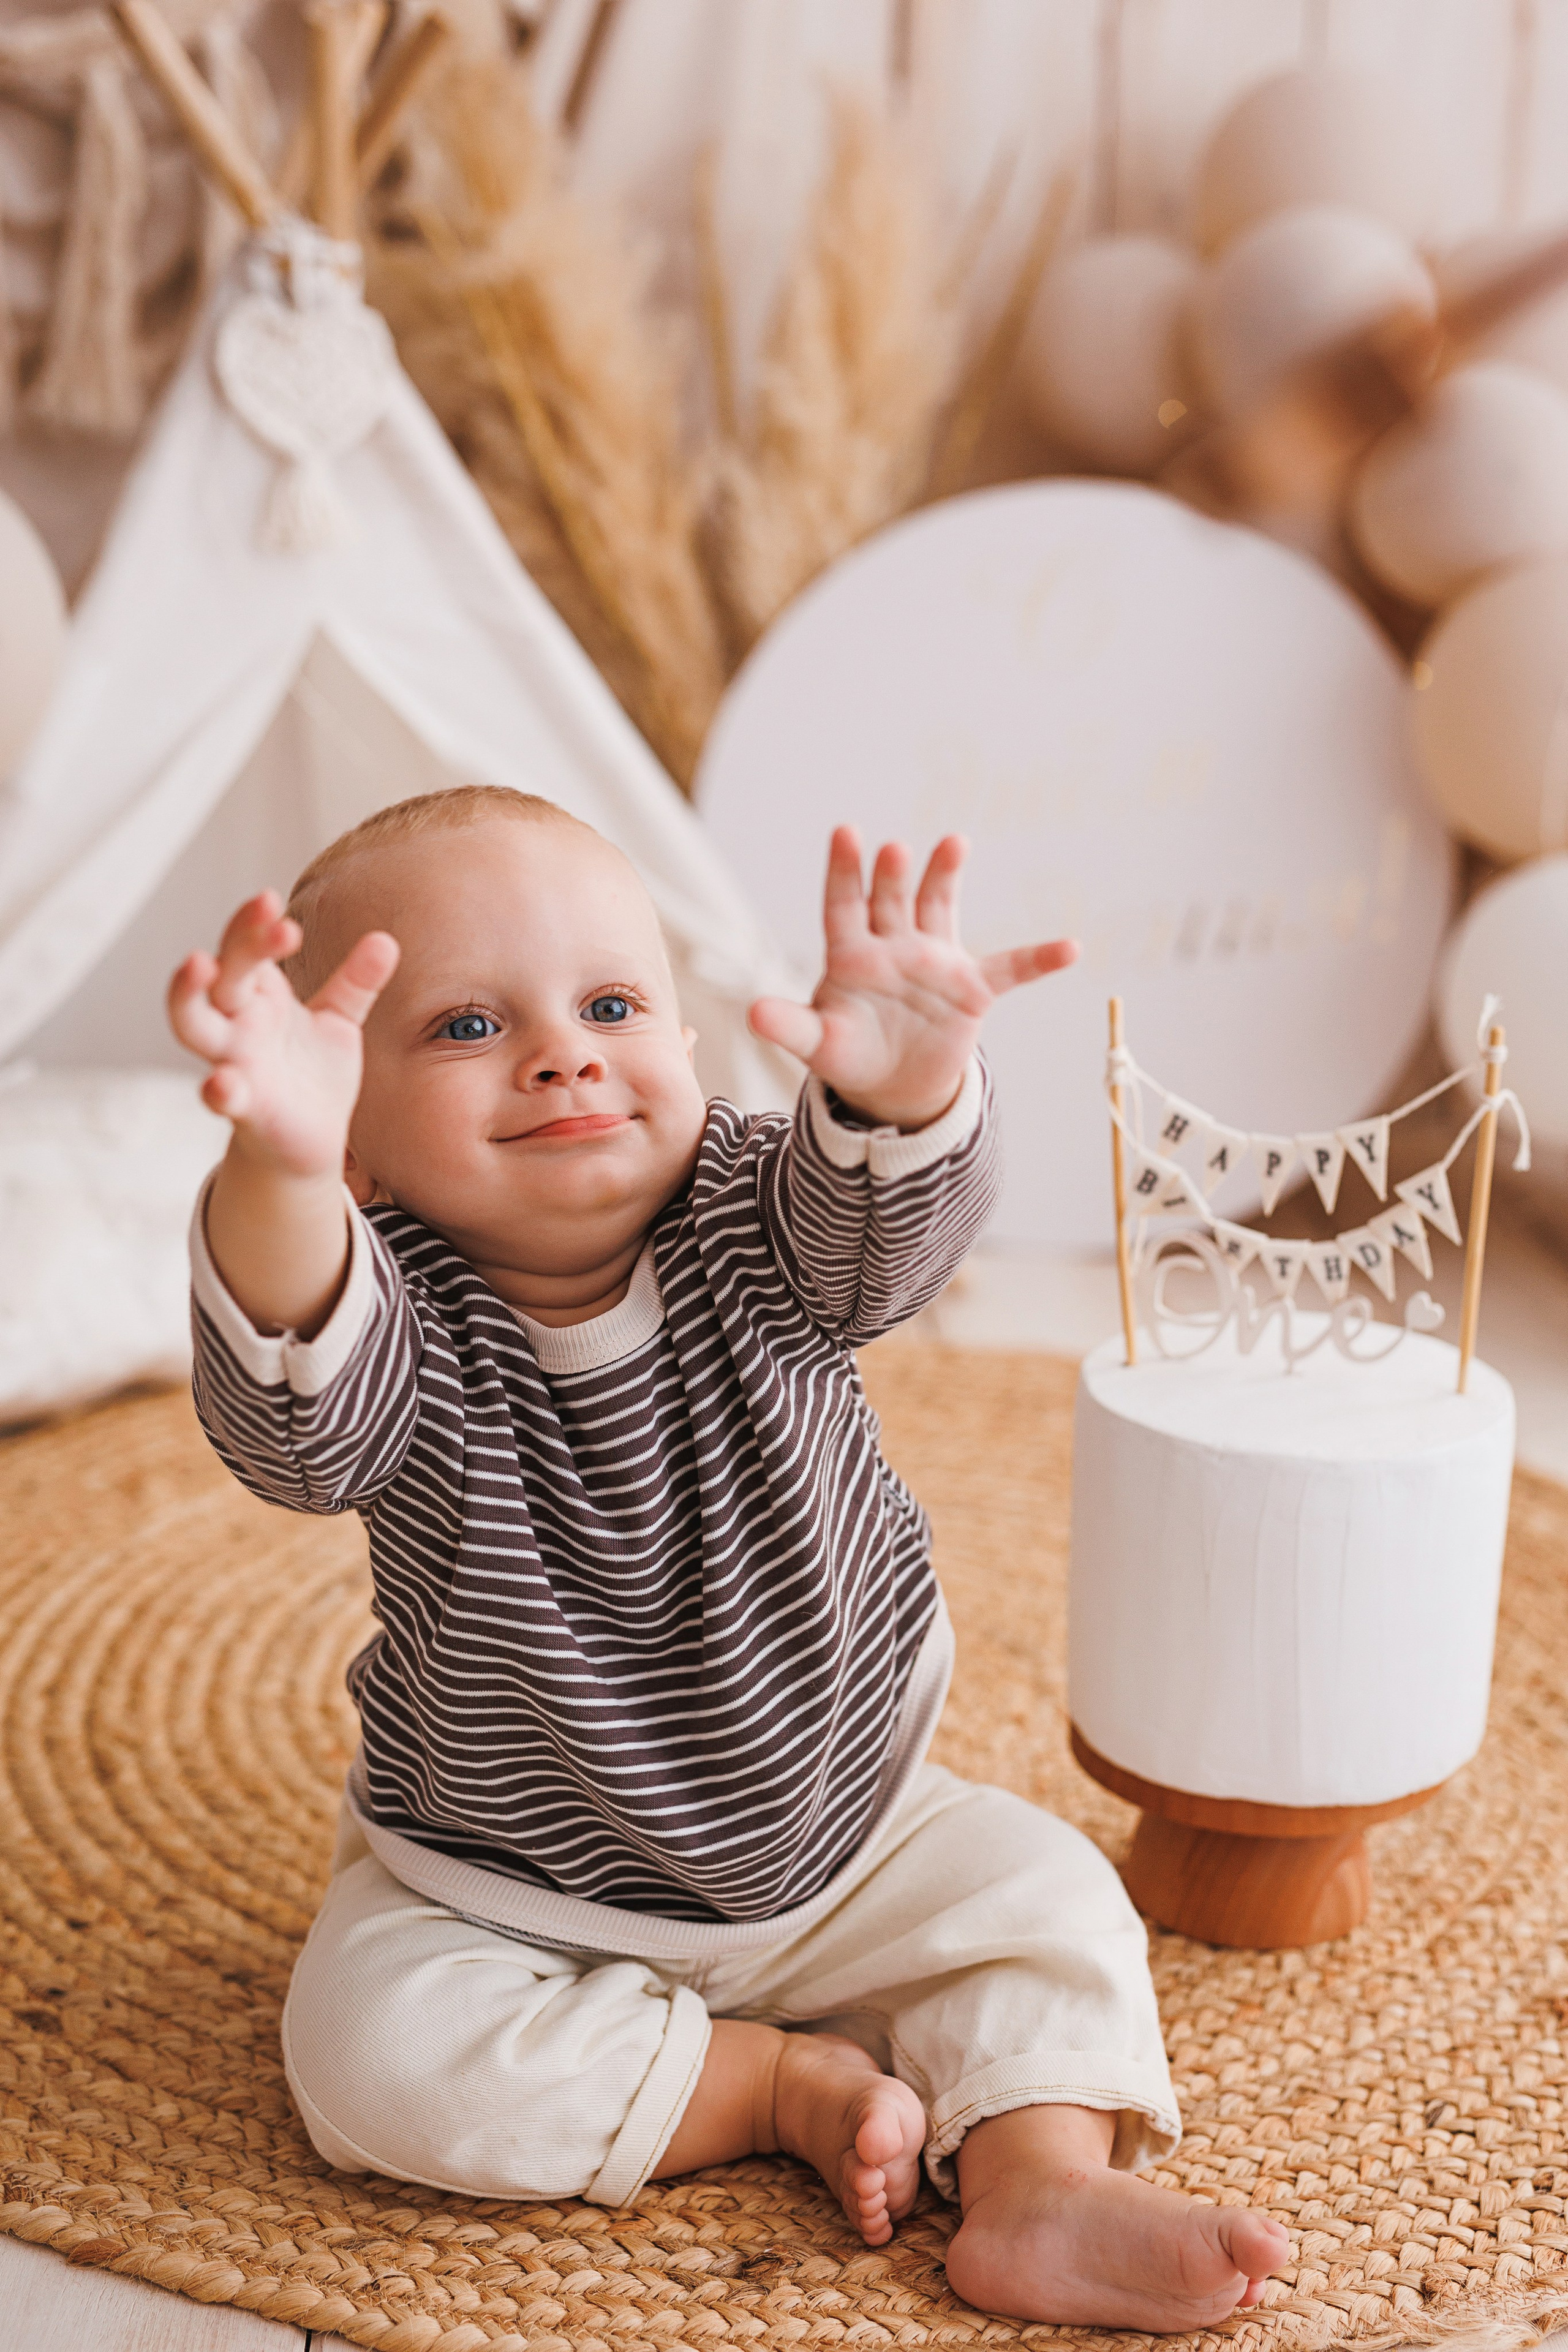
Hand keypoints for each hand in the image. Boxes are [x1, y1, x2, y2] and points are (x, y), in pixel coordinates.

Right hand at [167, 891, 399, 1180]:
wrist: (311, 1137)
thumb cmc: (313, 1071)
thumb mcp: (338, 1020)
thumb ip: (356, 982)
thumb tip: (386, 940)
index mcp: (257, 996)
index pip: (245, 948)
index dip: (254, 924)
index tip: (274, 902)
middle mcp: (237, 1024)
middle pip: (220, 975)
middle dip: (237, 943)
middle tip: (266, 912)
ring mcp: (235, 1063)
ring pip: (194, 1026)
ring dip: (189, 996)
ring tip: (197, 962)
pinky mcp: (244, 1107)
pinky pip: (223, 1096)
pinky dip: (219, 1090)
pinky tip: (224, 1084)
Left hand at [748, 829, 1077, 1129]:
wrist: (892, 1086)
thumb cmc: (849, 1053)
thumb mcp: (817, 1044)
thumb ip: (789, 1025)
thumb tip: (753, 1014)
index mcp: (851, 954)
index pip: (843, 905)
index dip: (843, 871)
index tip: (844, 833)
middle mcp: (893, 945)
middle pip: (892, 900)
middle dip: (893, 875)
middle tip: (894, 850)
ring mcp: (935, 961)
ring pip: (940, 909)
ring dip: (944, 878)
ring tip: (953, 843)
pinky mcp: (971, 989)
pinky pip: (1009, 970)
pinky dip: (1038, 960)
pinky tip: (1070, 947)